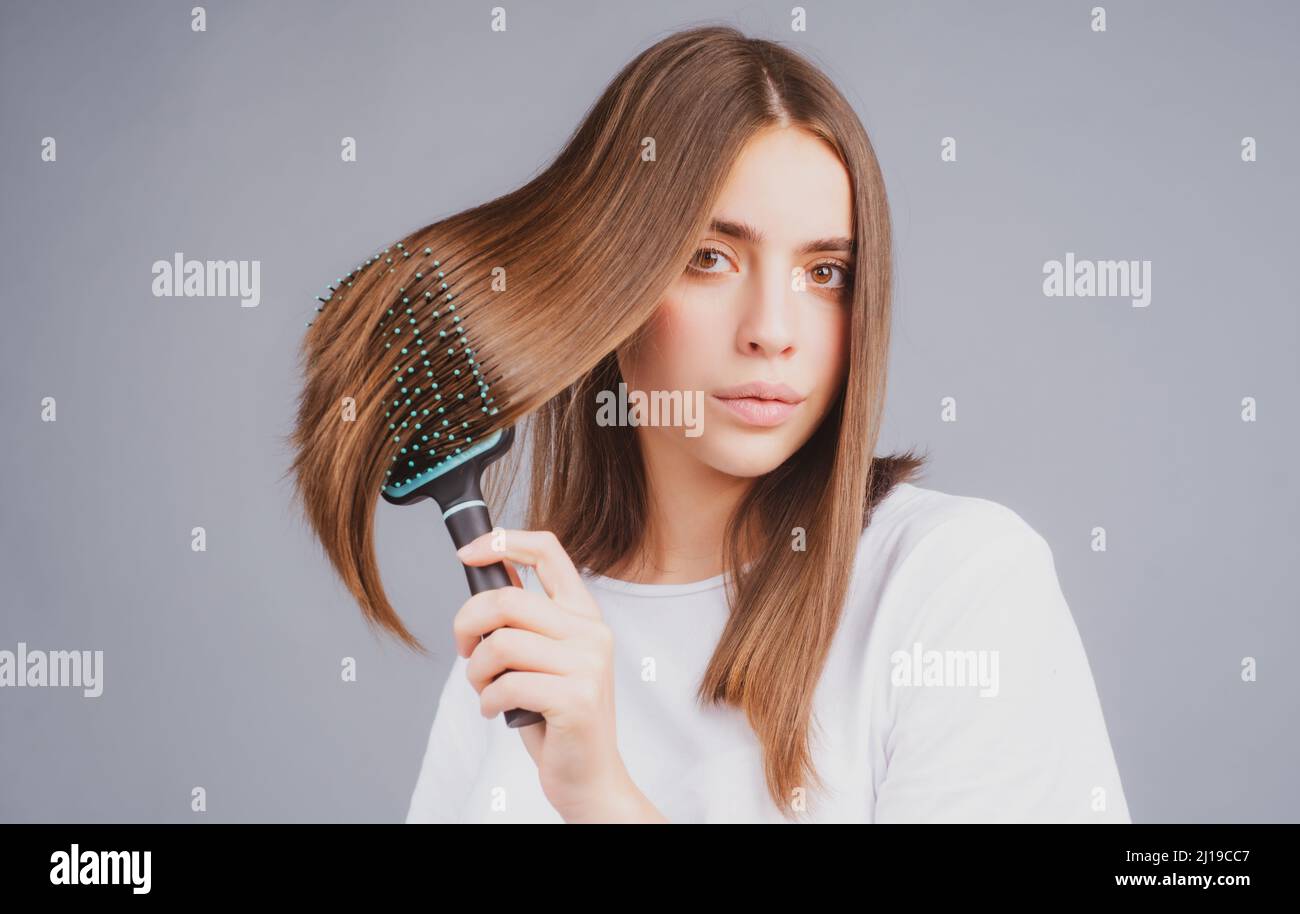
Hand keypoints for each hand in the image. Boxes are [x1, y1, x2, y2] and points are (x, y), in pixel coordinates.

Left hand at [453, 528, 665, 822]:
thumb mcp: (545, 658)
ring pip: (501, 642)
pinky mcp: (576, 698)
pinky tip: (497, 711)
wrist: (590, 776)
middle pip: (507, 599)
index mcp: (584, 615)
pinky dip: (489, 700)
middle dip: (467, 623)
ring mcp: (588, 664)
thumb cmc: (558, 717)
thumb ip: (525, 620)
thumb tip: (484, 575)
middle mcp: (591, 632)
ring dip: (476, 671)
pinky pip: (507, 683)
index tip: (467, 554)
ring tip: (485, 689)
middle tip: (464, 650)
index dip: (503, 542)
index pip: (549, 551)